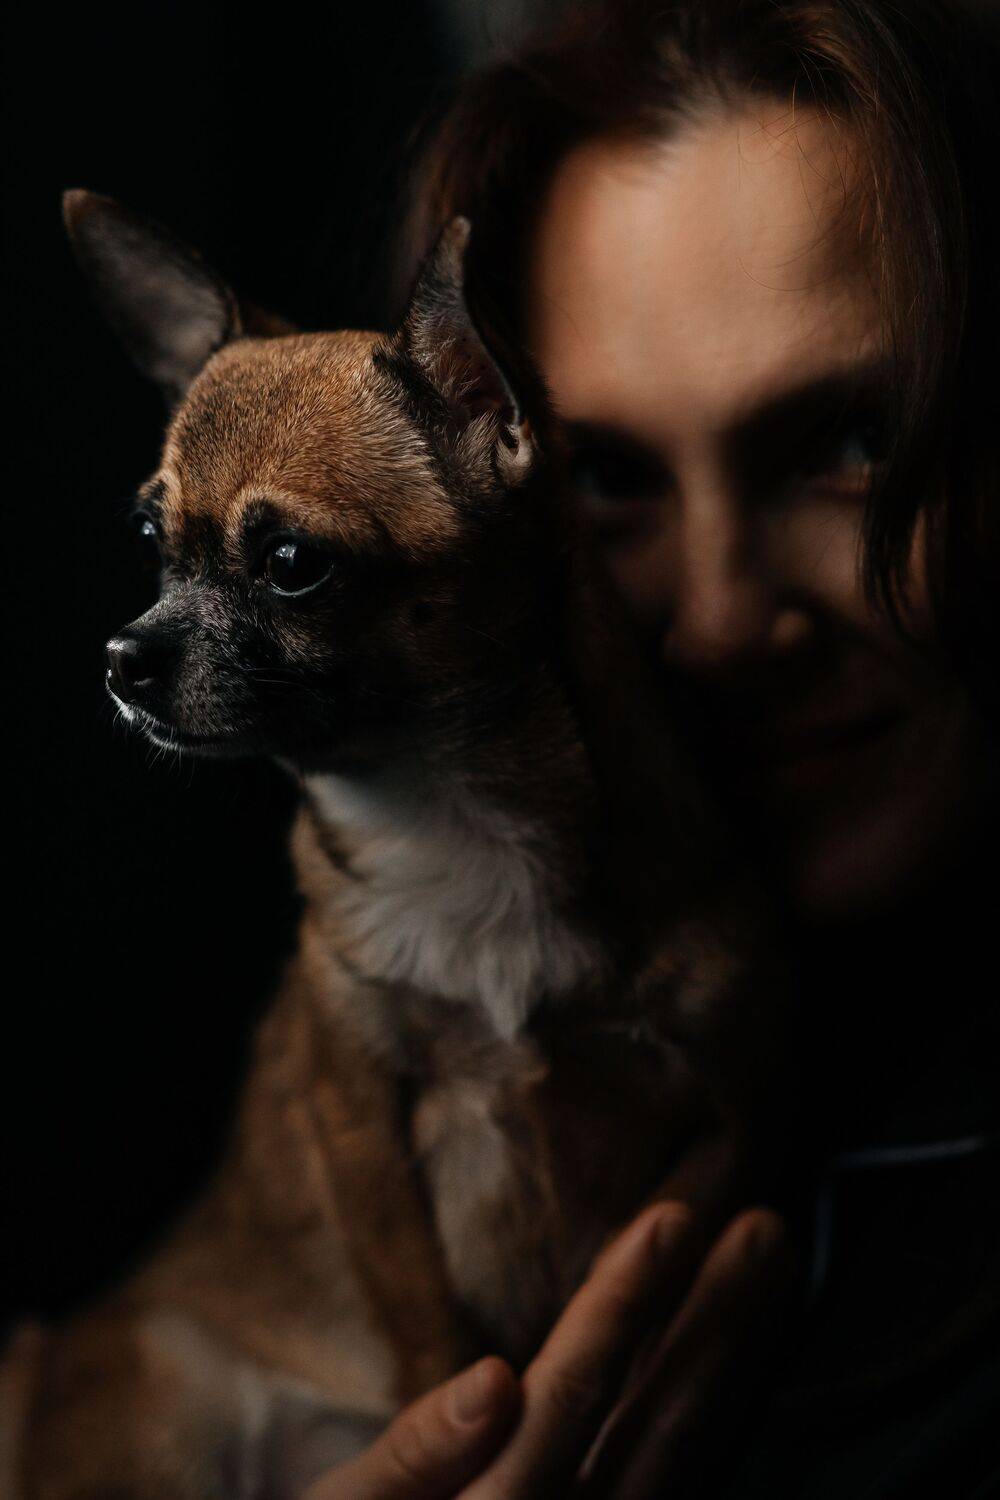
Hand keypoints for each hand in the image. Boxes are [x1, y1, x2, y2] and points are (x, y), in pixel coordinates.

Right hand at [302, 1201, 794, 1499]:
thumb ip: (418, 1458)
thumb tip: (493, 1382)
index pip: (574, 1398)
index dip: (623, 1306)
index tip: (671, 1221)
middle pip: (661, 1425)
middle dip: (714, 1320)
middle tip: (764, 1229)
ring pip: (687, 1451)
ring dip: (732, 1354)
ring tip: (770, 1269)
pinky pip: (682, 1470)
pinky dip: (718, 1406)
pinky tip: (738, 1348)